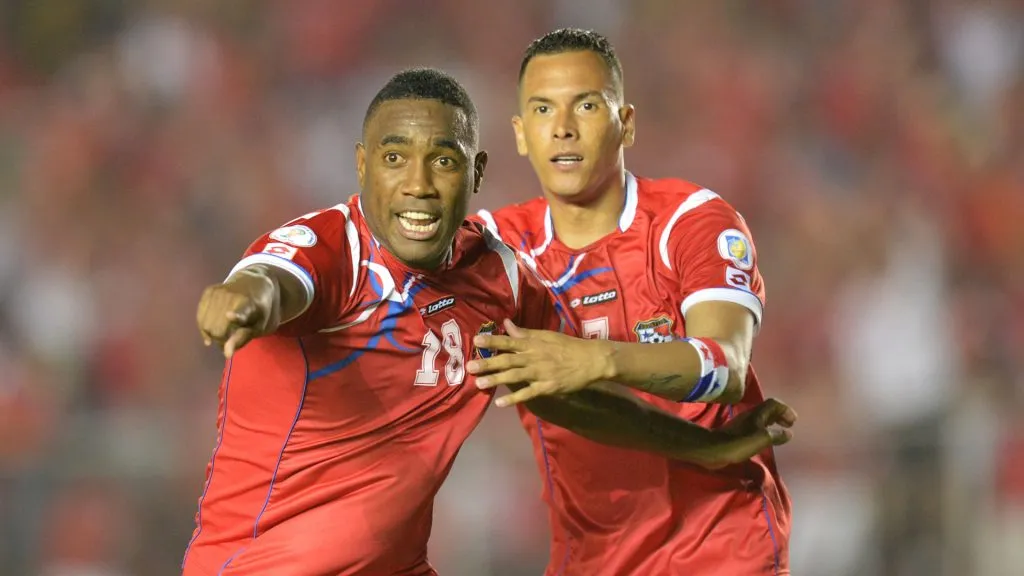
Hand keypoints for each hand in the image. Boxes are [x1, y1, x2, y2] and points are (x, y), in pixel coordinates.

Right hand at [196, 269, 280, 357]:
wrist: (253, 284)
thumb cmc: (256, 312)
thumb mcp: (256, 328)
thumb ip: (241, 340)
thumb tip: (226, 354)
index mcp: (250, 306)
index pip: (242, 312)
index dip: (236, 316)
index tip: (229, 315)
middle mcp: (233, 296)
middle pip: (217, 329)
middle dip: (221, 339)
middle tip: (229, 338)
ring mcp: (219, 292)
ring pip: (205, 325)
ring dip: (212, 332)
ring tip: (223, 330)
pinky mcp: (209, 290)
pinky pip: (199, 317)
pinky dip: (204, 324)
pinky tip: (213, 322)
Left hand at [467, 319, 611, 406]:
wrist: (591, 360)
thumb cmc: (567, 346)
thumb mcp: (546, 335)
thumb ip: (525, 333)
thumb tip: (506, 324)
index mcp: (533, 344)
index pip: (509, 341)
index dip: (492, 342)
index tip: (476, 341)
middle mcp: (533, 357)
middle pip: (507, 360)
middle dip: (488, 363)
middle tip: (470, 367)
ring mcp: (540, 373)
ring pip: (514, 376)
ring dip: (496, 380)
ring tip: (479, 384)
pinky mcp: (547, 387)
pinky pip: (528, 393)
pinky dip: (514, 398)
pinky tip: (500, 403)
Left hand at [699, 398, 796, 468]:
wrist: (714, 449)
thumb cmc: (738, 443)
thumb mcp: (761, 438)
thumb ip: (776, 435)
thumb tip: (788, 433)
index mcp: (757, 414)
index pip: (774, 404)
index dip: (785, 410)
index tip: (793, 422)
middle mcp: (750, 416)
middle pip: (768, 410)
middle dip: (781, 415)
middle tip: (789, 425)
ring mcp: (744, 424)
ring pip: (762, 418)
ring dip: (773, 422)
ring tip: (781, 431)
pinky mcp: (739, 433)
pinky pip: (757, 427)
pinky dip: (766, 430)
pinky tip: (766, 439)